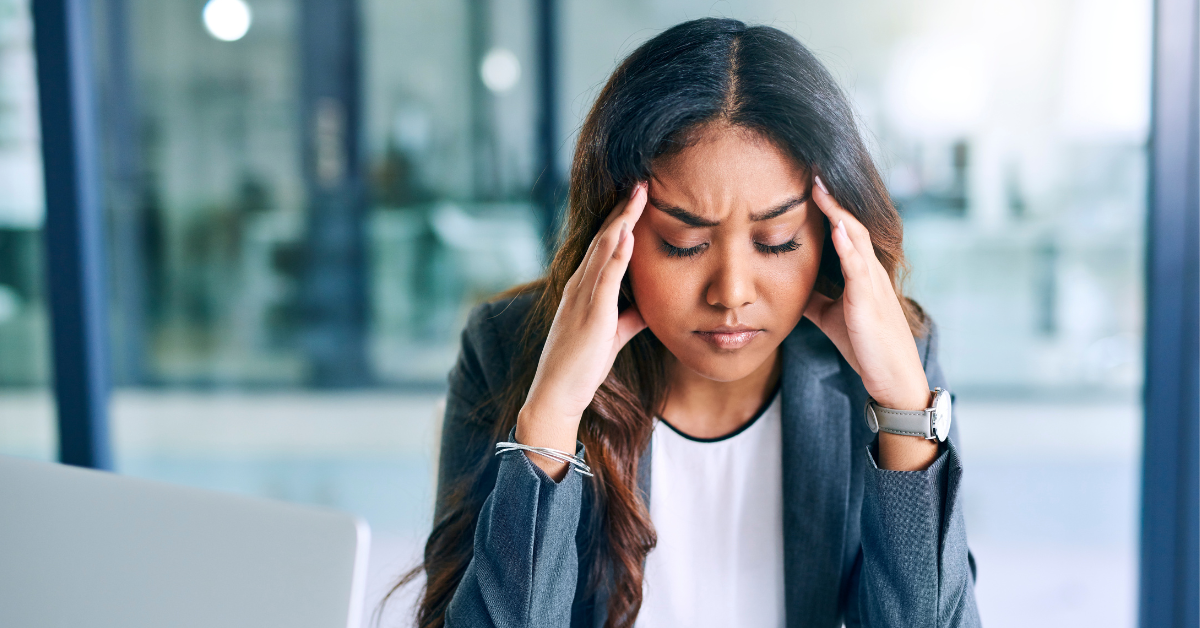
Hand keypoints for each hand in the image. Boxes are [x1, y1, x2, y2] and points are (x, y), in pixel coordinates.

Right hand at [516, 183, 648, 478]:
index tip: (638, 199)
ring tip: (638, 196)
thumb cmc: (581, 367)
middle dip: (623, 210)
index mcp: (584, 289)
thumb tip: (650, 306)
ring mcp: (583, 298)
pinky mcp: (590, 315)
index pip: (604, 246)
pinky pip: (605, 279)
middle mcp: (580, 286)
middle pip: (604, 239)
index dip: (621, 221)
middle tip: (642, 183)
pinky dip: (617, 255)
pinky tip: (628, 235)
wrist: (557, 394)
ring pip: (603, 250)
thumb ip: (630, 318)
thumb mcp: (612, 336)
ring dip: (622, 221)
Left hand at [803, 176, 935, 469]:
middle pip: (851, 224)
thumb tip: (786, 284)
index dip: (828, 206)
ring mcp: (873, 285)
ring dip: (839, 212)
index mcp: (860, 273)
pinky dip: (849, 246)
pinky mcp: (870, 303)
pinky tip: (837, 228)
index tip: (807, 181)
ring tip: (821, 187)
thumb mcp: (830, 315)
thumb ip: (813, 296)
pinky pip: (860, 269)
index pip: (844, 230)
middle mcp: (870, 272)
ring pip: (858, 238)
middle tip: (812, 169)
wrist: (892, 378)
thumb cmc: (865, 345)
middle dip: (832, 198)